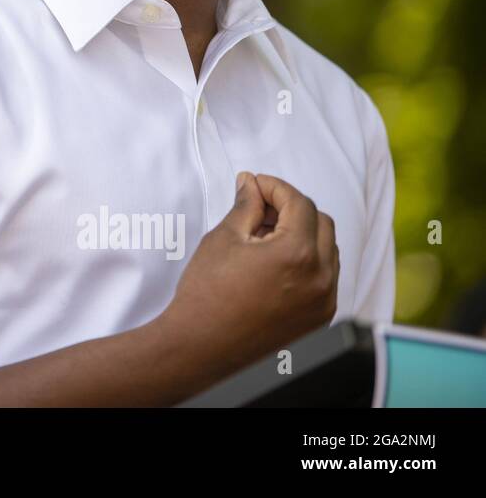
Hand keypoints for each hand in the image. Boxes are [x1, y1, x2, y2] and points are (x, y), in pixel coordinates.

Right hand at [161, 171, 339, 365]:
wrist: (203, 346)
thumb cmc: (207, 294)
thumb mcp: (224, 239)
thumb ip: (246, 206)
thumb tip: (251, 184)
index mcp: (297, 253)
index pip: (299, 203)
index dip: (275, 187)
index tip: (255, 185)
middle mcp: (320, 277)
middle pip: (321, 222)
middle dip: (292, 208)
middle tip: (260, 208)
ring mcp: (323, 301)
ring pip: (327, 250)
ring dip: (303, 234)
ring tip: (265, 237)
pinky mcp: (319, 318)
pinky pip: (325, 277)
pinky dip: (307, 262)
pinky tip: (275, 263)